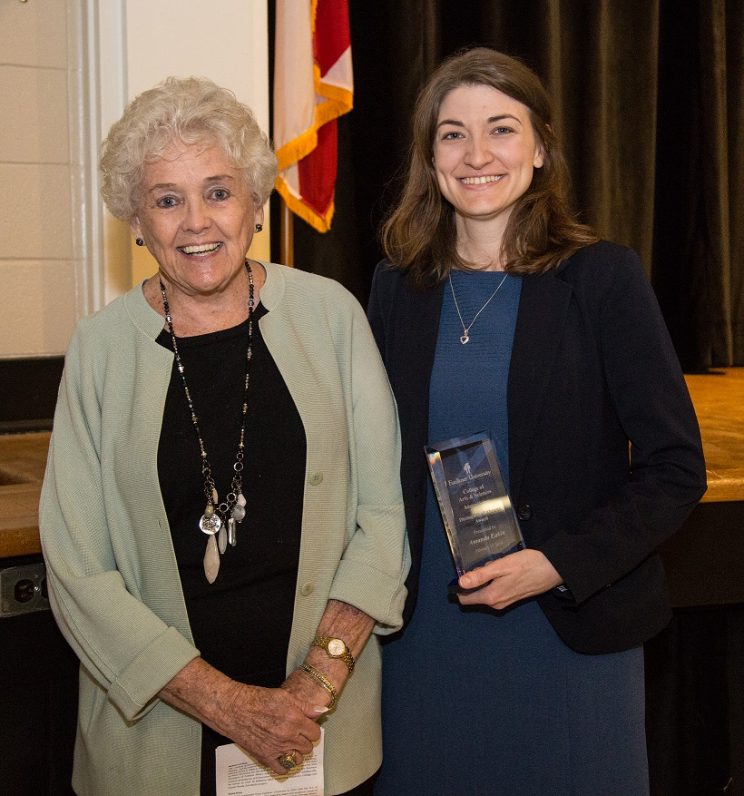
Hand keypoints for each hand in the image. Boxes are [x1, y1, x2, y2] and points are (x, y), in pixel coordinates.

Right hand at [159, 659, 325, 777]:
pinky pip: (283, 768)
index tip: (307, 726)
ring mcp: (277, 748)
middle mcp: (287, 735)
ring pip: (298, 758)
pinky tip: (283, 755)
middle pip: (308, 746)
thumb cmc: (256, 699)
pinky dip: (285, 764)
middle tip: (298, 734)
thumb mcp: (284, 696)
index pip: (315, 732)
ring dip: (297, 752)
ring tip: (291, 744)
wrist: (234, 708)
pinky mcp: (265, 757)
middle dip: (305, 740)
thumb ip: (305, 706)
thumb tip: (322, 710)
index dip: (311, 728)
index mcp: (294, 718)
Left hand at [457, 549, 561, 610]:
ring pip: (485, 592)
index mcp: (491, 596)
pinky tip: (500, 570)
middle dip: (472, 581)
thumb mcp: (501, 566)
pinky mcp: (512, 597)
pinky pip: (494, 590)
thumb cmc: (526, 564)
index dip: (458, 587)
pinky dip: (492, 581)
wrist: (552, 569)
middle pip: (474, 595)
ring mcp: (505, 602)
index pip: (465, 599)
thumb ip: (481, 576)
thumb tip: (461, 583)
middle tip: (481, 564)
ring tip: (492, 565)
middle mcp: (496, 603)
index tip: (459, 573)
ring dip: (484, 580)